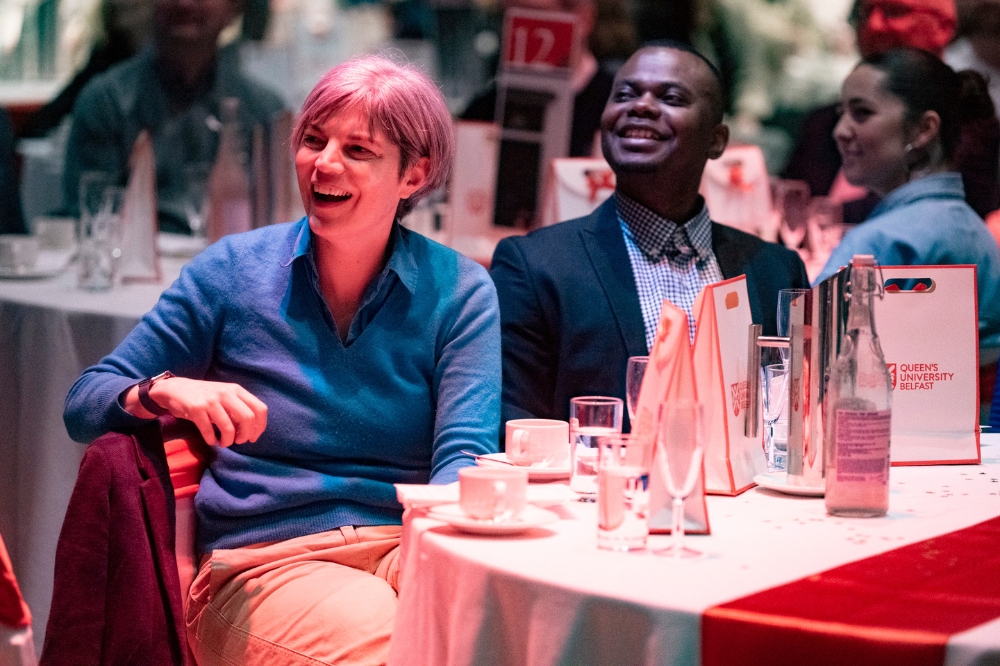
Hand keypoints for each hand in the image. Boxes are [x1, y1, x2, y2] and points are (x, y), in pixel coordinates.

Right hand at [125, 377, 267, 446]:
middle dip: (245, 435)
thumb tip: (250, 430)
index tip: (253, 437)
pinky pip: (208, 431)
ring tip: (223, 443)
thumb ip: (238, 408)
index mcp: (237, 390)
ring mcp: (211, 400)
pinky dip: (212, 440)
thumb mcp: (225, 396)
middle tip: (238, 441)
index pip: (260, 409)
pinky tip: (211, 440)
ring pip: (228, 428)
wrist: (175, 389)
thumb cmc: (205, 396)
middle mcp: (226, 393)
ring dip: (228, 441)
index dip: (259, 427)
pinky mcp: (196, 409)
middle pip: (248, 419)